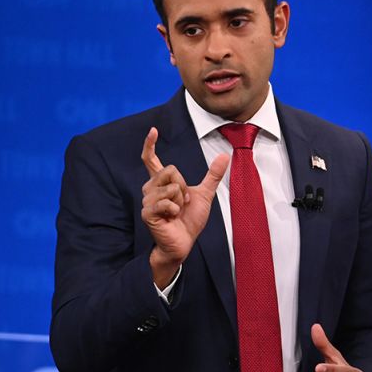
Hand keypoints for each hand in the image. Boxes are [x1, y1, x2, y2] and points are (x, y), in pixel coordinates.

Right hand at [141, 127, 228, 286]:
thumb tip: (225, 156)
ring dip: (181, 201)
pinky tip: (172, 217)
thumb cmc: (190, 220)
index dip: (150, 144)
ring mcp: (147, 200)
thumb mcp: (205, 194)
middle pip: (170, 170)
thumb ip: (212, 175)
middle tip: (184, 202)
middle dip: (184, 186)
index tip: (154, 130)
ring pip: (171, 187)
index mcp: (161, 183)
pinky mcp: (147, 213)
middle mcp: (150, 188)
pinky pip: (166, 202)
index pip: (151, 159)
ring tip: (177, 212)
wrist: (184, 242)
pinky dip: (175, 210)